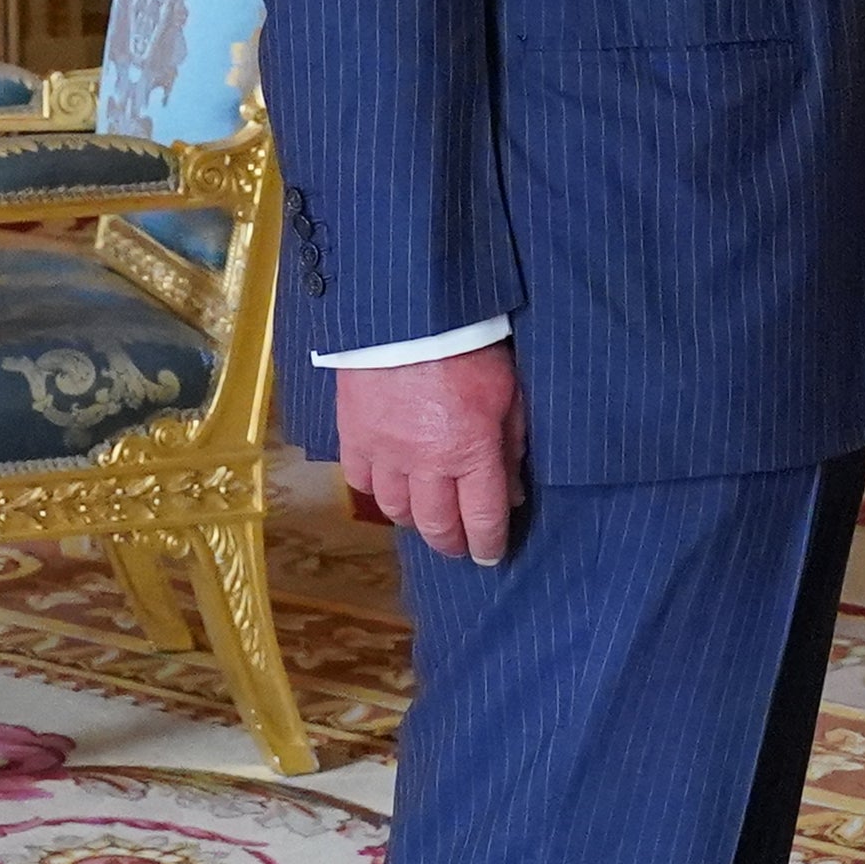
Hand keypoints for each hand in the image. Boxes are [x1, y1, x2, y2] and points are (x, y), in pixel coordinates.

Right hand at [337, 347, 524, 565]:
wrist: (407, 309)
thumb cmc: (468, 343)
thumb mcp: (508, 392)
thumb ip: (512, 445)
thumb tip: (512, 491)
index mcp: (471, 452)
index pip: (481, 520)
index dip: (488, 544)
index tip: (490, 555)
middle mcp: (425, 464)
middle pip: (436, 526)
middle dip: (451, 543)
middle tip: (459, 545)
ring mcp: (384, 453)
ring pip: (395, 510)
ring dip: (414, 519)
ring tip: (425, 515)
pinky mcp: (352, 435)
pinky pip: (360, 481)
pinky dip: (376, 489)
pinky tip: (389, 483)